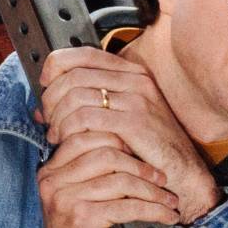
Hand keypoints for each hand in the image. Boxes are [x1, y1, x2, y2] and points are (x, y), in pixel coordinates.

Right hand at [35, 129, 183, 227]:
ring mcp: (67, 198)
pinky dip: (155, 210)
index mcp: (51, 170)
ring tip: (169, 200)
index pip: (86, 136)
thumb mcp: (77, 197)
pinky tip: (168, 216)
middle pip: (108, 154)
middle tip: (162, 179)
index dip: (119, 141)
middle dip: (142, 166)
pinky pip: (130, 206)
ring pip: (122, 180)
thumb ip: (90, 173)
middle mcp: (54, 180)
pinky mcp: (85, 217)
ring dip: (154, 191)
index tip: (142, 158)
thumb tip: (126, 146)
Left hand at [37, 47, 220, 223]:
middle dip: (51, 98)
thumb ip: (87, 107)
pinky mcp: (134, 122)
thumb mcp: (120, 119)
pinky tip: (66, 142)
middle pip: (74, 75)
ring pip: (75, 96)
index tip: (45, 85)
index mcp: (133, 74)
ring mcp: (137, 100)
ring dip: (57, 117)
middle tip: (48, 119)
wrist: (185, 173)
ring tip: (56, 134)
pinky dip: (67, 130)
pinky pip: (84, 118)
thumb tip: (42, 109)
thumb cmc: (152, 149)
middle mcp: (136, 80)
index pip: (82, 54)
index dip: (55, 66)